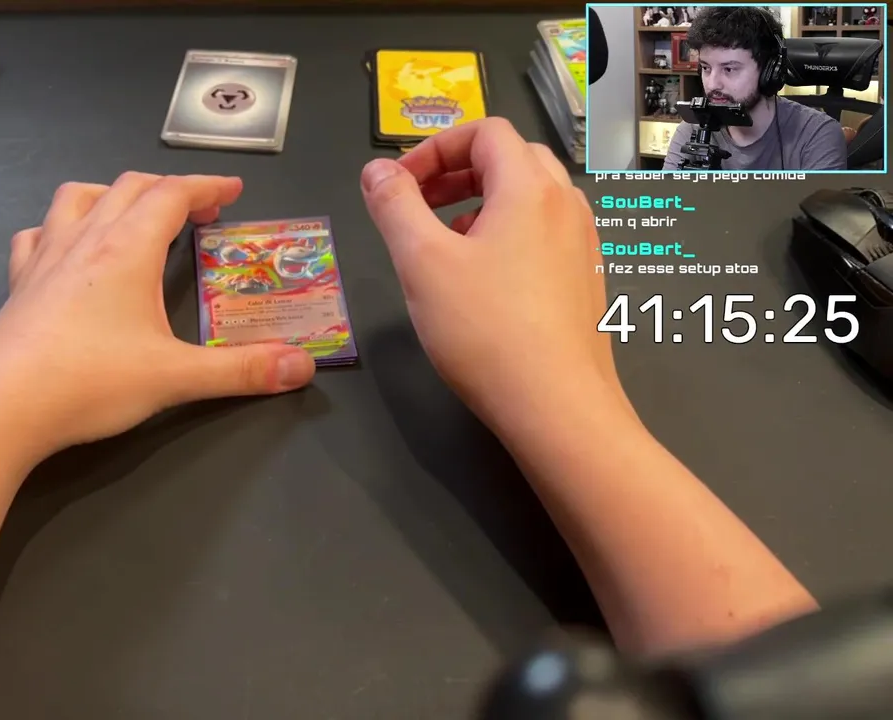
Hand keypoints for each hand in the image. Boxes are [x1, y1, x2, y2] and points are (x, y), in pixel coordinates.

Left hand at [0, 173, 315, 464]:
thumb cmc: (90, 382)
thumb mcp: (176, 378)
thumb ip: (242, 371)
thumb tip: (302, 367)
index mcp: (128, 248)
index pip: (172, 194)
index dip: (206, 186)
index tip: (232, 191)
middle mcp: (85, 240)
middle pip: (128, 187)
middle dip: (168, 189)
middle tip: (197, 210)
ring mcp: (44, 258)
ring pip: (77, 198)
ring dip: (110, 194)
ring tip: (131, 215)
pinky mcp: (17, 285)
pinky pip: (37, 236)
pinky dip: (59, 229)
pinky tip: (65, 251)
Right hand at [358, 118, 623, 432]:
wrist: (557, 406)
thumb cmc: (485, 330)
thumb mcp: (422, 263)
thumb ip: (394, 206)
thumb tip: (377, 170)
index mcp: (530, 187)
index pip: (486, 131)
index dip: (435, 147)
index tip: (399, 186)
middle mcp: (566, 205)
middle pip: (513, 158)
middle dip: (459, 172)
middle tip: (418, 205)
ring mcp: (583, 244)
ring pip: (531, 198)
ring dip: (482, 204)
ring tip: (444, 244)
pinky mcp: (587, 282)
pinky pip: (545, 234)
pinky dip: (508, 235)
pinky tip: (482, 283)